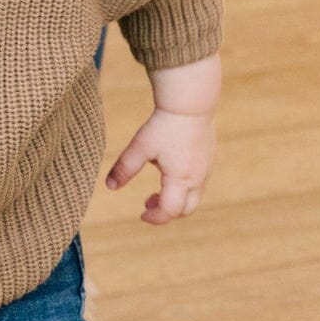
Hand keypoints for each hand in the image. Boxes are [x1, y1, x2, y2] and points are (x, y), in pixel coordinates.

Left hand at [105, 109, 215, 224]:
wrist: (190, 102)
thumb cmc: (163, 125)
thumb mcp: (140, 147)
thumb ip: (124, 168)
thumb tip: (109, 187)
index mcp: (181, 179)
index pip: (169, 211)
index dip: (155, 218)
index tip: (141, 214)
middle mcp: (198, 178)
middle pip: (186, 209)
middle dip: (167, 212)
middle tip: (147, 203)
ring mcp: (207, 169)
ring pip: (194, 196)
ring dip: (176, 199)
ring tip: (157, 189)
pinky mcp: (209, 159)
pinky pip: (199, 182)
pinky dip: (184, 186)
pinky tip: (169, 169)